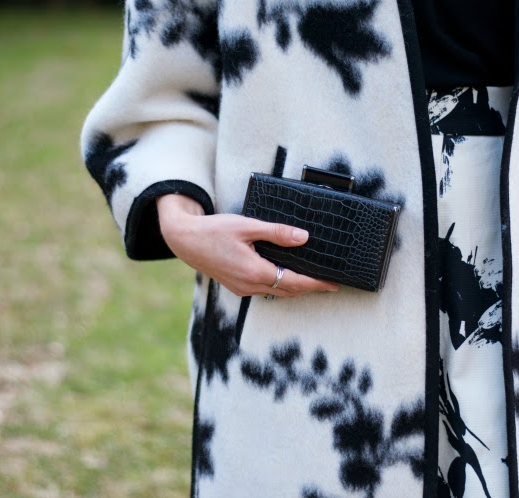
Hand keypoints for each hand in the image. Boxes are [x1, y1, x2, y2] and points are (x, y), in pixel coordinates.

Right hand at [156, 194, 339, 297]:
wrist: (184, 240)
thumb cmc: (214, 230)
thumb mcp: (247, 226)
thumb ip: (276, 233)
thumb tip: (303, 237)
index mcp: (254, 271)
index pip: (294, 282)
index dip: (316, 284)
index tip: (334, 284)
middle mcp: (249, 285)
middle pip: (288, 291)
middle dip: (310, 288)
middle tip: (330, 284)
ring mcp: (241, 288)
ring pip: (276, 292)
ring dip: (295, 288)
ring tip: (313, 281)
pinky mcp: (236, 286)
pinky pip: (264, 290)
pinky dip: (279, 286)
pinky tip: (286, 277)